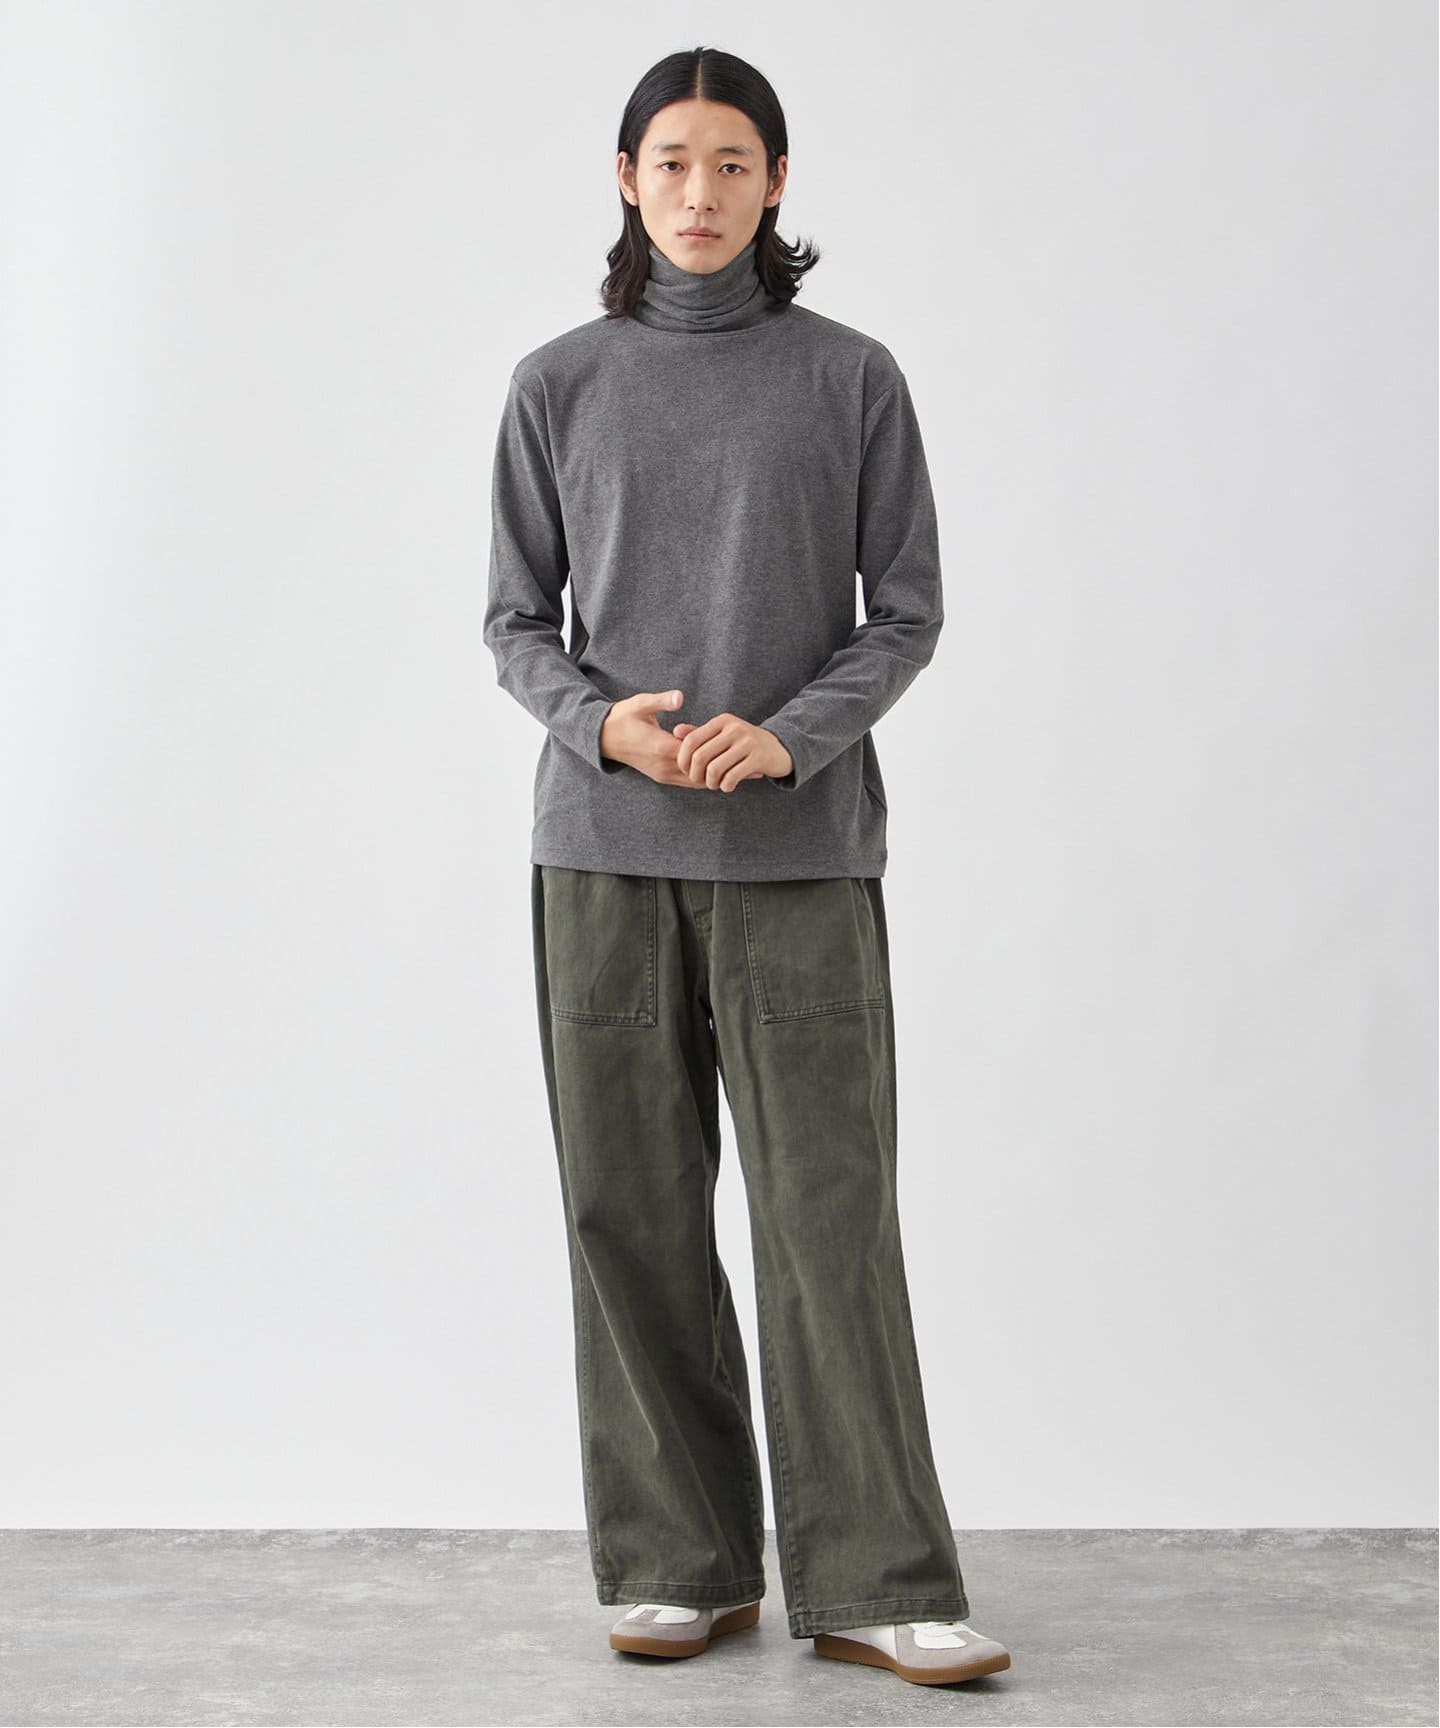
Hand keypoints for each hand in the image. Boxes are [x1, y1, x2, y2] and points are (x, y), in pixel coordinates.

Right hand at [598, 690, 719, 787]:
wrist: (603, 738)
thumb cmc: (623, 718)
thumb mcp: (640, 704)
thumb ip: (661, 701)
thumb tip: (680, 697)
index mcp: (661, 748)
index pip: (697, 753)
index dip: (710, 743)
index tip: (714, 730)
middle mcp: (663, 766)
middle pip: (701, 771)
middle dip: (713, 758)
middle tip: (721, 742)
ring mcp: (662, 775)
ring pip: (696, 781)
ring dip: (709, 768)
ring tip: (717, 751)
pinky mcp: (662, 778)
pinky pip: (688, 782)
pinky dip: (700, 774)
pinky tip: (706, 759)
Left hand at [673, 713, 793, 792]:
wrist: (780, 748)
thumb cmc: (745, 744)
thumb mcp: (723, 734)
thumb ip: (700, 734)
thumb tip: (676, 731)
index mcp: (722, 721)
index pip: (691, 740)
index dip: (683, 759)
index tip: (686, 771)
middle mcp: (734, 728)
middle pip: (700, 756)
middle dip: (695, 775)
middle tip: (700, 781)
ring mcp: (747, 743)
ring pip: (715, 769)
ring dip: (710, 783)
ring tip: (715, 784)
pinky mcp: (758, 758)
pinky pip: (732, 777)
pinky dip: (725, 786)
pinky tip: (728, 786)